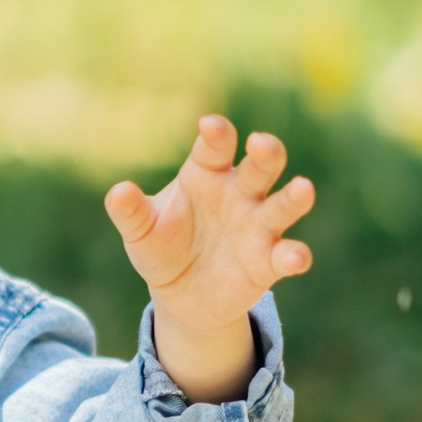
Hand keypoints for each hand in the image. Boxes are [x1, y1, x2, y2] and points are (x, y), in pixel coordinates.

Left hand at [105, 115, 314, 403]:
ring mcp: (259, 226)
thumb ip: (131, 212)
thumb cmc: (162, 248)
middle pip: (260, 166)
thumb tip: (119, 192)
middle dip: (266, 153)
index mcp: (207, 174)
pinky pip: (287, 255)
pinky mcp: (269, 262)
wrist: (179, 295)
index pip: (215, 147)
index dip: (216, 134)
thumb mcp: (140, 231)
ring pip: (283, 205)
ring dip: (294, 197)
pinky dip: (294, 255)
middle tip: (261, 144)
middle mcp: (240, 193)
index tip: (210, 125)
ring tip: (303, 188)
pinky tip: (294, 258)